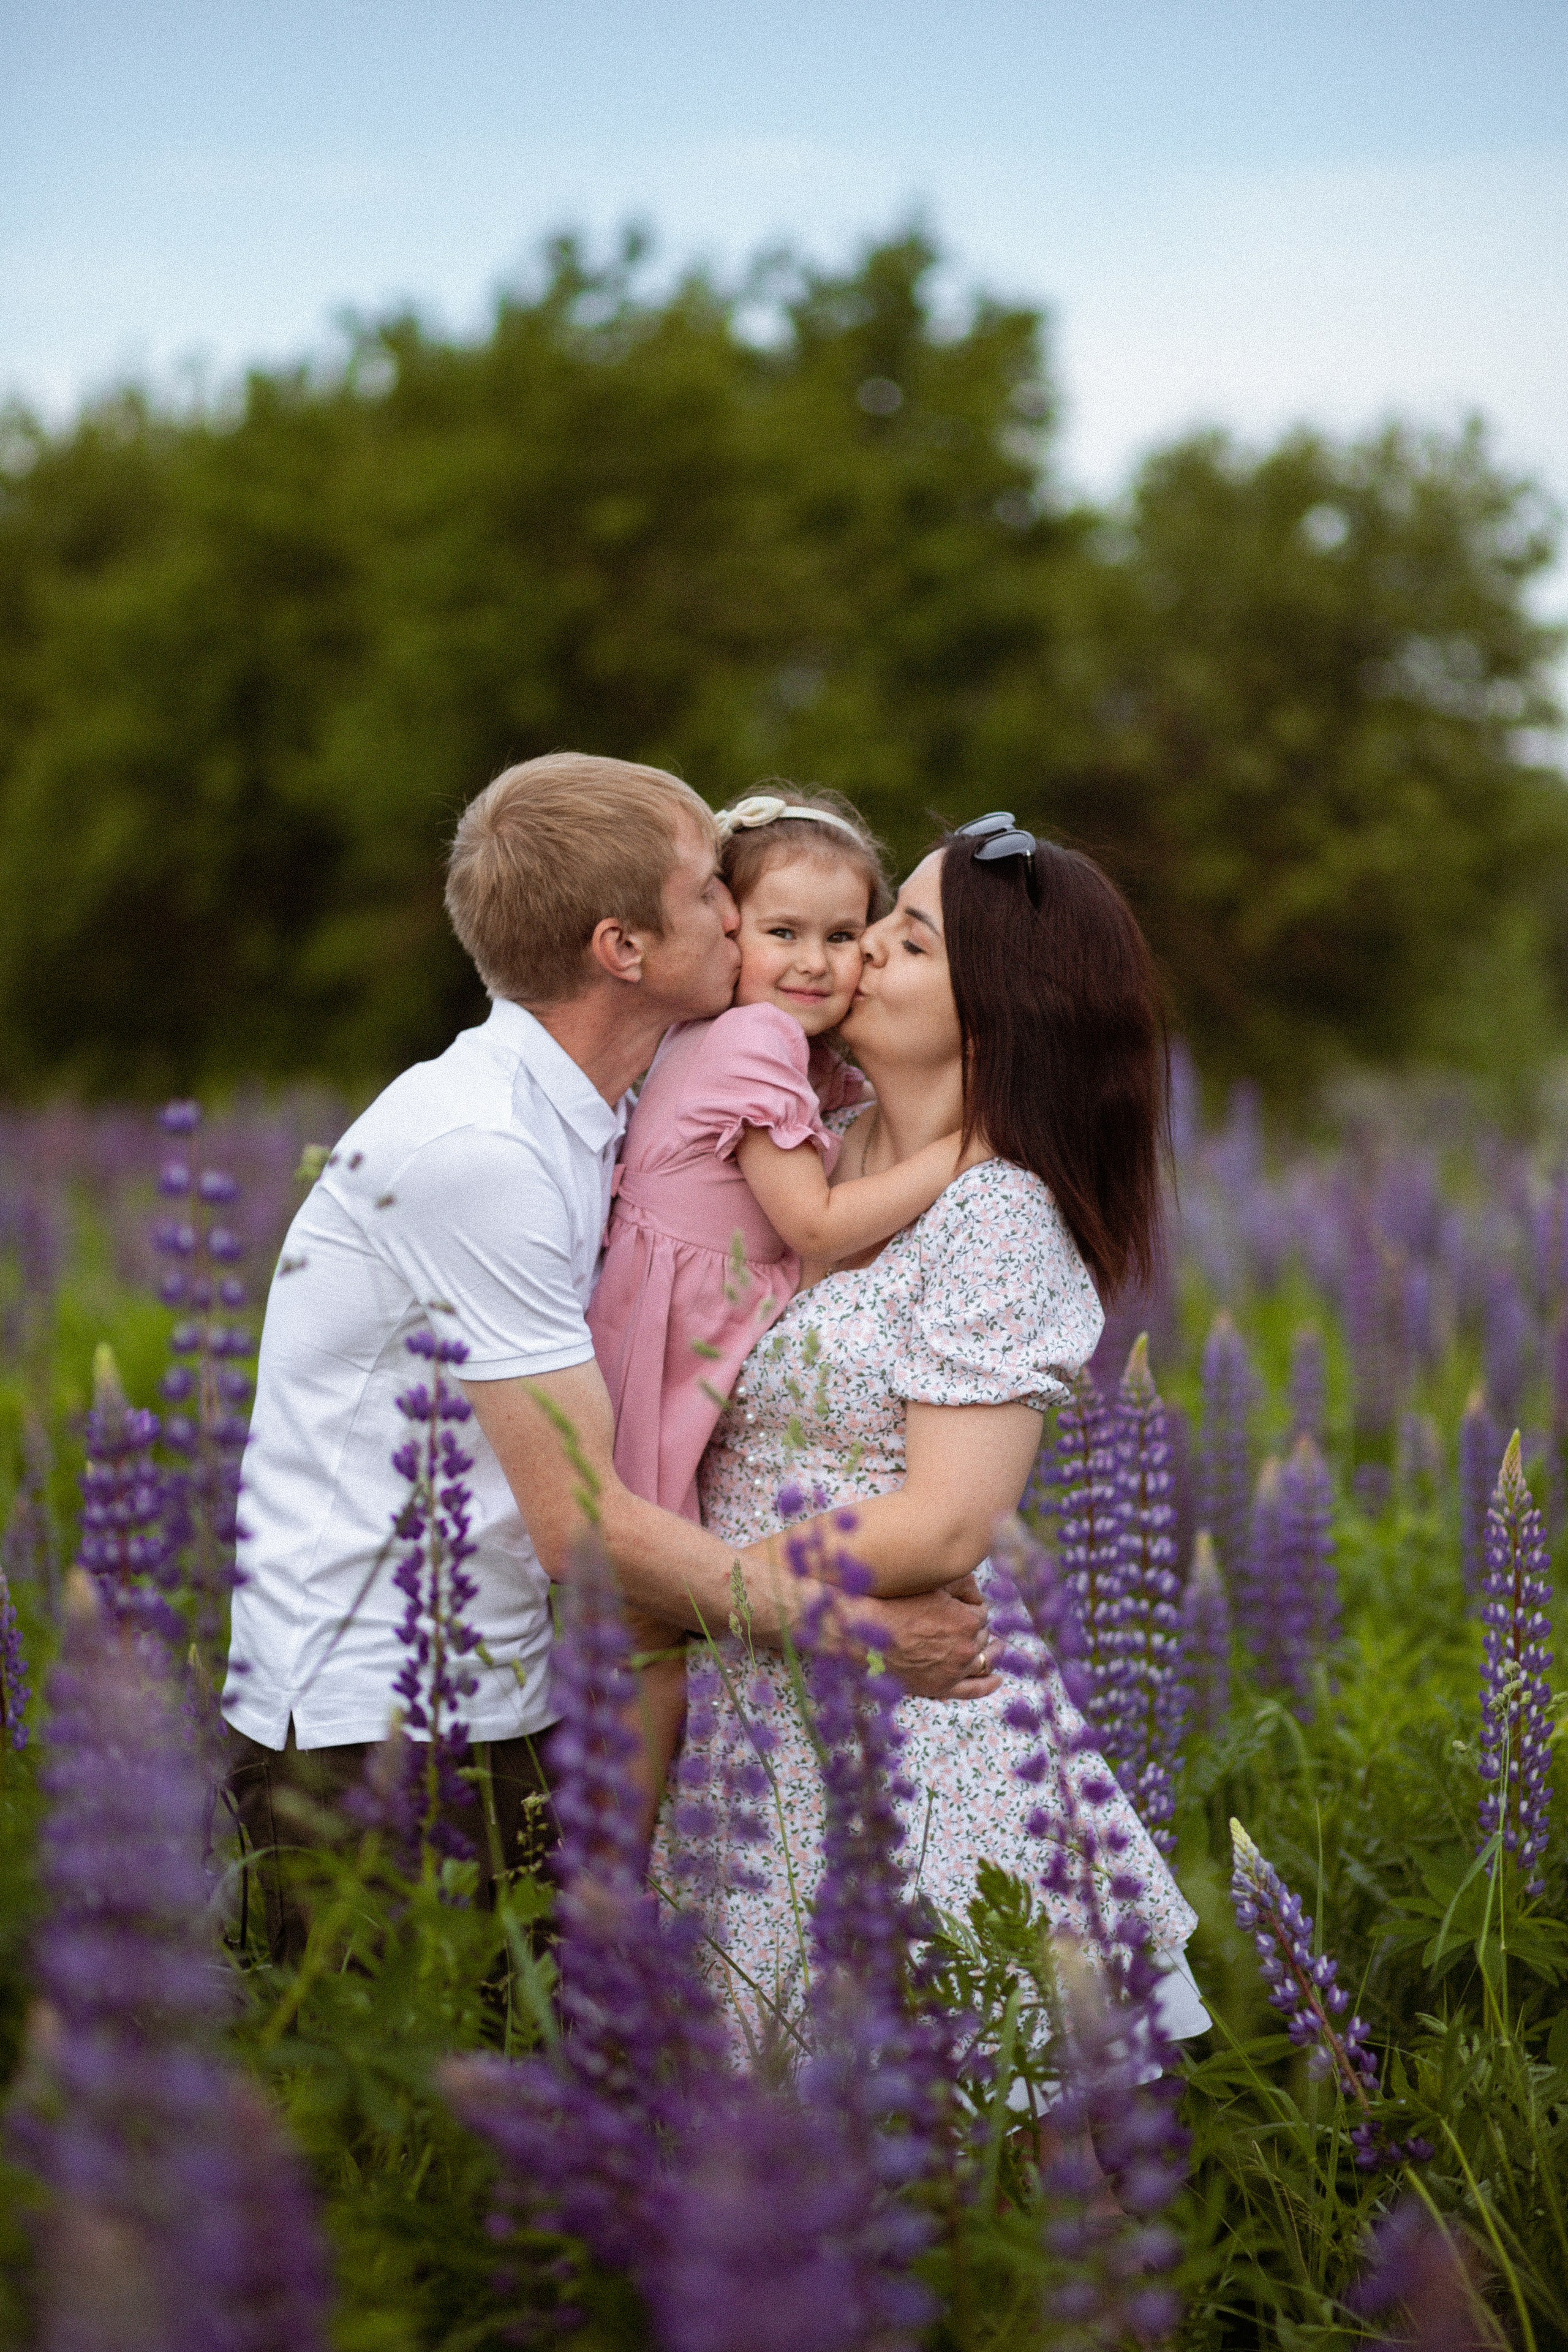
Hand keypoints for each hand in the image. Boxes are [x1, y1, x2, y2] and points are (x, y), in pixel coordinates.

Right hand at [850, 1583, 998, 1701]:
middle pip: (983, 1636)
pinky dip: (987, 1685)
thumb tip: (976, 1591)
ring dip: (991, 1653)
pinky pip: (973, 1689)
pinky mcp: (941, 1686)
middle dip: (978, 1628)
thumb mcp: (930, 1585)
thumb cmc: (894, 1605)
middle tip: (968, 1622)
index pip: (981, 1613)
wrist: (865, 1632)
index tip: (963, 1605)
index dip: (972, 1607)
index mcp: (967, 1621)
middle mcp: (966, 1648)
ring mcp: (954, 1670)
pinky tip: (998, 1680)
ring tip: (998, 1648)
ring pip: (983, 1660)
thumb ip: (959, 1585)